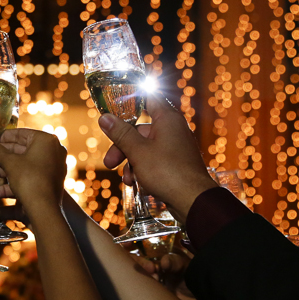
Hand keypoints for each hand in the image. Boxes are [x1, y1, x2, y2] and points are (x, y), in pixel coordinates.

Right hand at [0, 128, 67, 220]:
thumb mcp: (10, 163)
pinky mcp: (48, 182)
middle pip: (20, 150)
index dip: (2, 138)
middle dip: (0, 157)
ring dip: (3, 171)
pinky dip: (13, 181)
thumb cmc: (30, 181)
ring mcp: (52, 167)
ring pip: (23, 165)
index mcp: (46, 141)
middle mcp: (52, 151)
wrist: (43, 209)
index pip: (20, 134)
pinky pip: (28, 177)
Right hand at [99, 92, 216, 219]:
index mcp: (167, 119)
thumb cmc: (168, 172)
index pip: (148, 98)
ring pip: (145, 147)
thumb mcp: (138, 152)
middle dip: (122, 146)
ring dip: (131, 162)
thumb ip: (120, 134)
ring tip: (125, 178)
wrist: (193, 201)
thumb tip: (105, 118)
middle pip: (140, 129)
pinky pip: (154, 159)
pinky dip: (142, 169)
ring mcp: (175, 147)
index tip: (114, 105)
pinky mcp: (176, 163)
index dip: (130, 99)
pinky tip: (135, 182)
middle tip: (110, 161)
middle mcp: (173, 129)